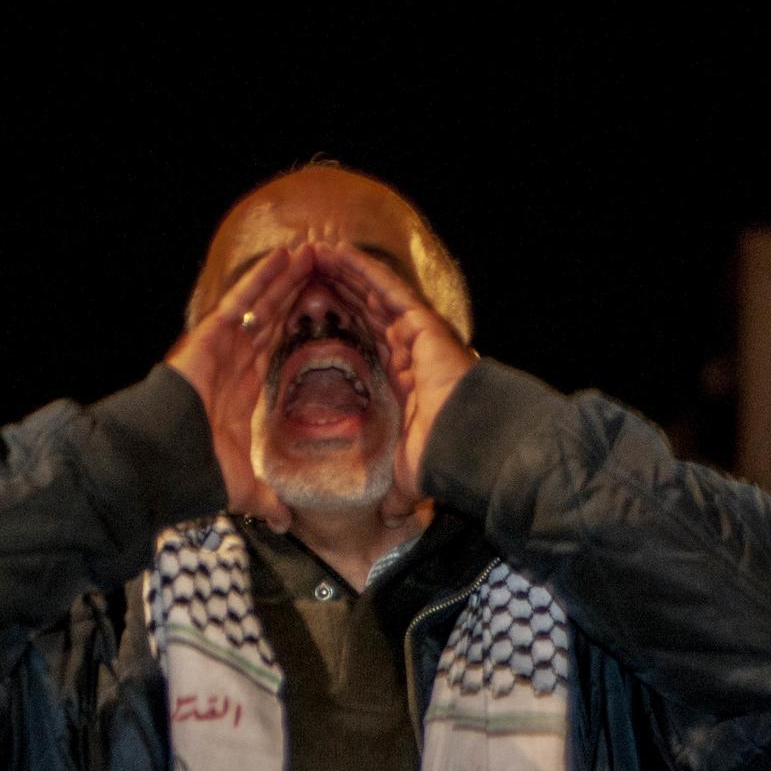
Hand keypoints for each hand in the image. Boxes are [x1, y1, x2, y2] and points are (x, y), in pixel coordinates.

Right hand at [165, 245, 314, 531]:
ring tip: (313, 252)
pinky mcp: (211, 335)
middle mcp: (233, 363)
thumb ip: (267, 499)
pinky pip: (242, 300)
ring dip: (287, 278)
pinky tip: (286, 256)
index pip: (274, 350)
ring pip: (262, 304)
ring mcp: (222, 345)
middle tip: (323, 268)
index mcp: (241, 391)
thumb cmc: (197, 471)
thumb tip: (284, 523)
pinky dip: (264, 277)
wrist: (166, 461)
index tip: (320, 310)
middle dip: (296, 294)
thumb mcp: (244, 487)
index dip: (296, 328)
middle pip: (272, 320)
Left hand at [313, 243, 477, 523]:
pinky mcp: (420, 321)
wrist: (466, 447)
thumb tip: (392, 519)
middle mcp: (409, 350)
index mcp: (403, 378)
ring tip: (312, 252)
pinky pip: (384, 286)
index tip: (311, 315)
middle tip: (303, 273)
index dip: (340, 326)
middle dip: (335, 292)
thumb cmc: (442, 459)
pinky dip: (359, 268)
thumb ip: (398, 491)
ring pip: (371, 293)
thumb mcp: (409, 475)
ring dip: (341, 273)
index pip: (364, 343)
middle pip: (364, 312)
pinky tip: (335, 252)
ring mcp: (416, 332)